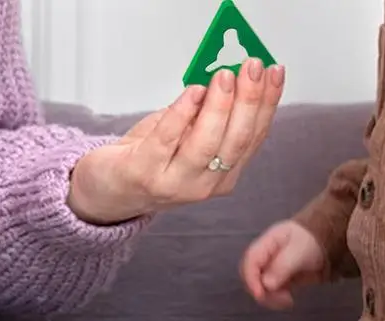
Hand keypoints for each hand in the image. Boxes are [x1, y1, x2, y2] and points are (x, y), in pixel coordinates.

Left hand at [68, 59, 284, 224]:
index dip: (267, 103)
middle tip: (251, 67)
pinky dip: (181, 114)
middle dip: (249, 101)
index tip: (274, 72)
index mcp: (223, 176)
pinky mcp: (145, 175)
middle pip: (236, 141)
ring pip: (206, 145)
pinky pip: (167, 142)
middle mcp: (204, 185)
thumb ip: (209, 116)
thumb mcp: (188, 137)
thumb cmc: (150, 160)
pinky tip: (192, 93)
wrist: (109, 189)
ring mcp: (174, 185)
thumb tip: (229, 76)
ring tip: (223, 77)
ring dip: (219, 106)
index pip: (253, 137)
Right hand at [240, 220, 325, 308]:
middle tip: (280, 299)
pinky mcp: (277, 280)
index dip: (251, 278)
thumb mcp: (300, 251)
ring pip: (259, 287)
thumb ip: (282, 266)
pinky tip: (289, 301)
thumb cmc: (314, 241)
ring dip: (271, 298)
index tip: (260, 294)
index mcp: (266, 243)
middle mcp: (264, 257)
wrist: (330, 243)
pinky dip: (276, 300)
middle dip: (261, 291)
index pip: (250, 260)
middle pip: (251, 276)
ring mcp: (270, 269)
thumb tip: (266, 285)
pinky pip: (269, 293)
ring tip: (288, 300)